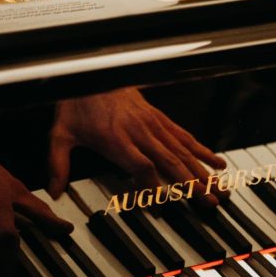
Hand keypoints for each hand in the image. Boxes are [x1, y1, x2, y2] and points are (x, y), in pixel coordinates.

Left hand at [47, 88, 227, 207]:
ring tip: (221, 187)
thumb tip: (53, 192)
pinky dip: (202, 150)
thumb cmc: (77, 104)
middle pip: (171, 161)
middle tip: (209, 201)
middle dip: (192, 184)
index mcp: (116, 139)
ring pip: (183, 151)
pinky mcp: (159, 119)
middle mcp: (139, 132)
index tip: (159, 205)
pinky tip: (218, 162)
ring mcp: (153, 125)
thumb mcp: (61, 135)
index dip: (152, 186)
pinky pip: (184, 136)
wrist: (90, 71)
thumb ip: (58, 165)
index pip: (142, 166)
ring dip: (203, 171)